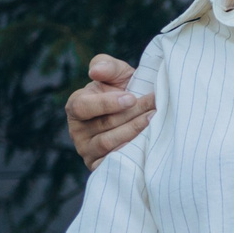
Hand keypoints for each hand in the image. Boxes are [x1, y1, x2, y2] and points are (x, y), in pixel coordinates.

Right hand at [67, 54, 152, 168]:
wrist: (140, 115)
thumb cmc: (125, 91)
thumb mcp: (117, 75)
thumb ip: (106, 66)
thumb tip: (95, 71)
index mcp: (76, 106)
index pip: (83, 107)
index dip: (106, 103)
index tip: (131, 98)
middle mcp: (78, 131)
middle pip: (104, 125)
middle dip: (132, 114)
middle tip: (156, 106)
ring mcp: (88, 150)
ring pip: (110, 143)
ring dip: (135, 131)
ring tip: (156, 121)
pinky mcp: (100, 166)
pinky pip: (113, 162)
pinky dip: (131, 152)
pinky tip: (149, 142)